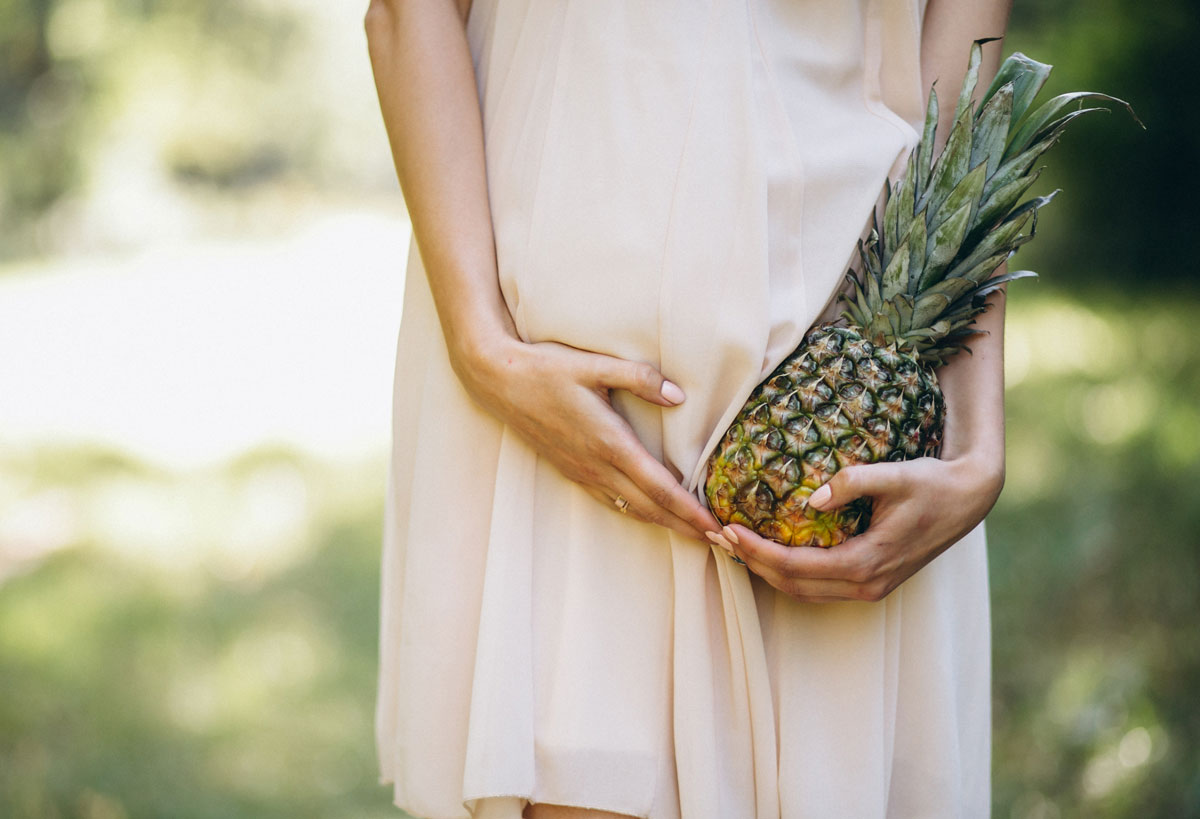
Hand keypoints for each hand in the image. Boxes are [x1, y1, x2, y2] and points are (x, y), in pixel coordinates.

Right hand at [453, 334, 722, 541]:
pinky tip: (650, 513)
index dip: (690, 511)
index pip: (660, 487)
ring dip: (665, 523)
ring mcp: (582, 472)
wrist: (498, 380)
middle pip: (651, 508)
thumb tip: (679, 397)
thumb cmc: (546, 369)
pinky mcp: (571, 470)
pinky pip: (611, 501)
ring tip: (695, 534)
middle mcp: (597, 466)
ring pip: (631, 508)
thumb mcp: (595, 365)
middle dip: (687, 527)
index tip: (716, 527)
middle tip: (721, 542)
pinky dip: (638, 512)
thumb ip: (641, 378)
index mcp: (609, 443)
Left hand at [713, 456, 1003, 600]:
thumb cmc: (932, 484)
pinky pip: (818, 586)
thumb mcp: (895, 475)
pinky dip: (788, 573)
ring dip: (766, 571)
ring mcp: (869, 589)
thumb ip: (854, 482)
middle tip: (719, 536)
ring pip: (803, 591)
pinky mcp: (871, 582)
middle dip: (751, 562)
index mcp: (865, 564)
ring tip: (734, 544)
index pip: (794, 566)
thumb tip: (813, 497)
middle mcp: (865, 586)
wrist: (969, 499)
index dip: (756, 550)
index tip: (728, 529)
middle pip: (791, 585)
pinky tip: (768, 551)